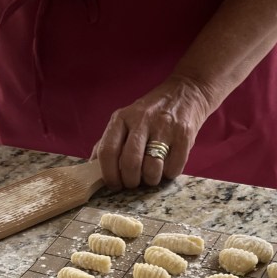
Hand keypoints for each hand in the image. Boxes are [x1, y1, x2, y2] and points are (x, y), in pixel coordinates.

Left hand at [93, 75, 213, 190]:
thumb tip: (92, 167)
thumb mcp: (126, 120)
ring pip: (152, 169)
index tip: (114, 185)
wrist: (185, 92)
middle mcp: (141, 120)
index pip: (107, 151)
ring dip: (151, 180)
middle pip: (130, 163)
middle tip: (134, 183)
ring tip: (152, 175)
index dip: (109, 175)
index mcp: (122, 118)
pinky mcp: (184, 135)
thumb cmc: (151, 114)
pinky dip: (169, 174)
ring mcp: (164, 128)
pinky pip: (173, 169)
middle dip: (131, 182)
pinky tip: (167, 166)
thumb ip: (109, 142)